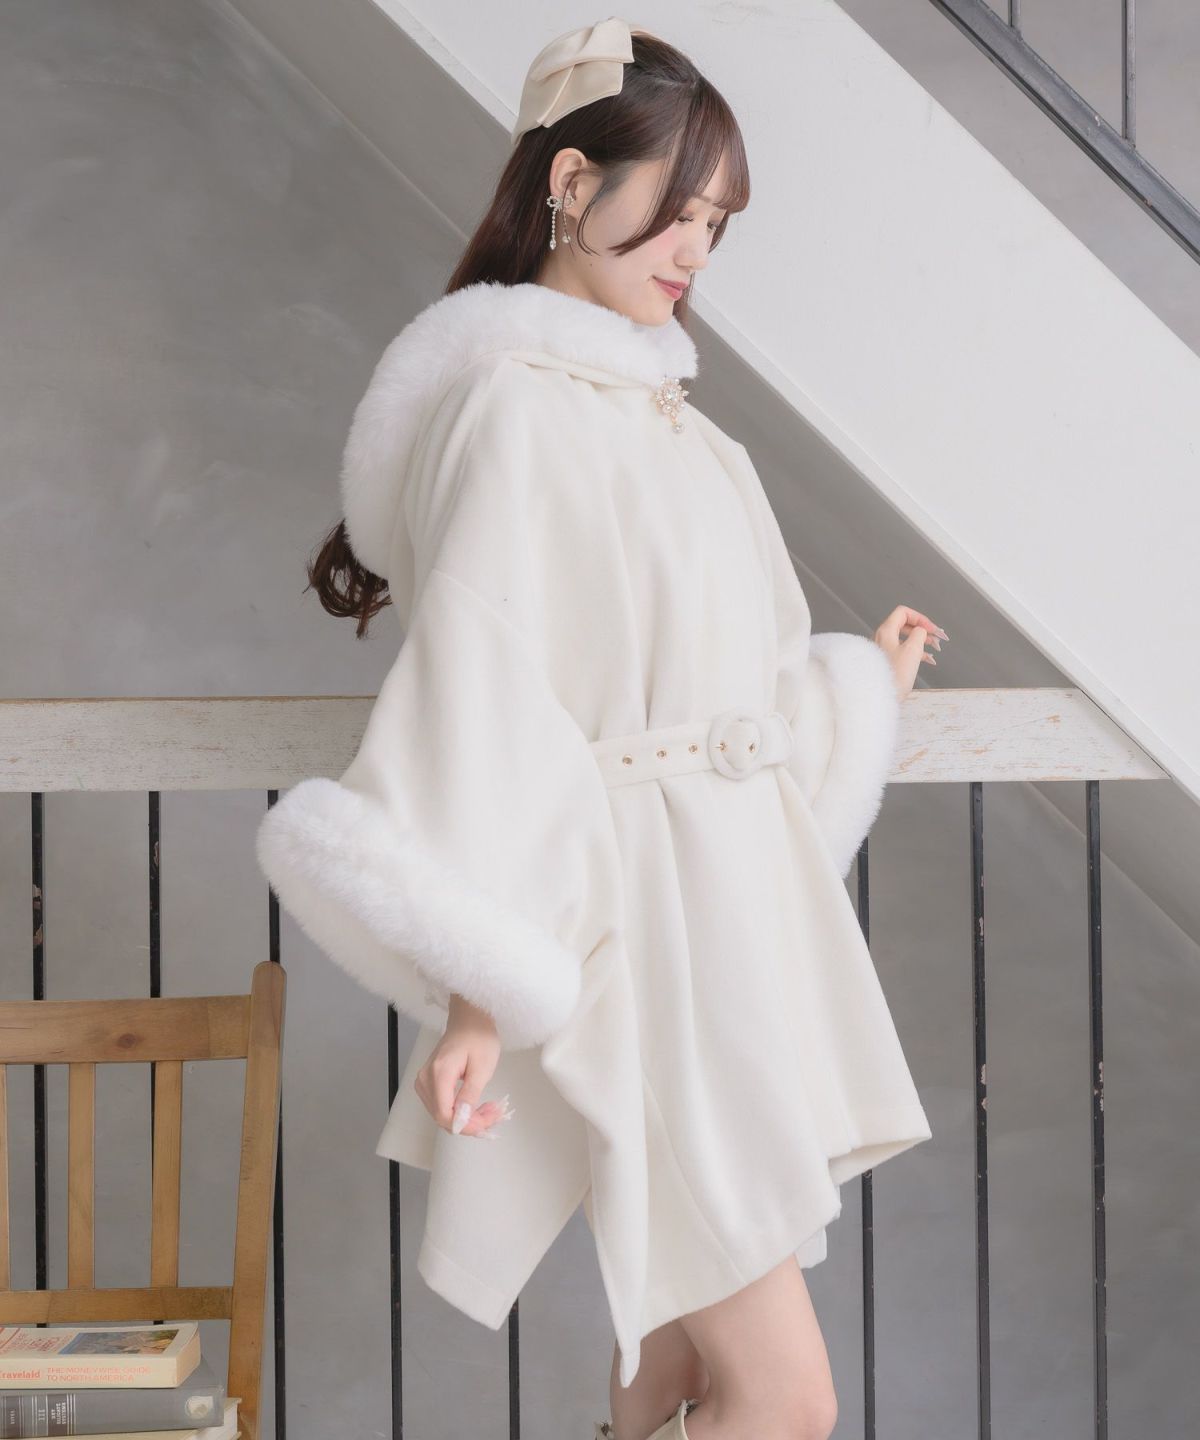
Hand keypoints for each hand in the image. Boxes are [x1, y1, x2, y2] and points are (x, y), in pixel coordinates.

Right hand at [414, 993, 511, 1138]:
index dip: (466, 1126)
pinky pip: (441, 1105)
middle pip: (442, 1116)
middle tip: (493, 1114)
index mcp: (439, 1074)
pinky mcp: (428, 1082)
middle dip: (470, 1122)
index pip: (445, 1114)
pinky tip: (475, 1105)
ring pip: (442, 1114)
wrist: (469, 1019)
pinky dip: (459, 1110)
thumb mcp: (482, 1067)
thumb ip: (470, 1095)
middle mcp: (426, 1079)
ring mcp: (424, 1081)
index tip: (487, 1125)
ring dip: (466, 1117)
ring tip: (488, 1108)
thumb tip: (461, 1121)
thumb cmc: (479, 1037)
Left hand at [872, 606, 948, 700]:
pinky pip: (903, 651)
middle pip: (906, 625)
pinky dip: (917, 652)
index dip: (921, 618)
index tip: (932, 630)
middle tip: (938, 639)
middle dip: (924, 630)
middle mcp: (882, 638)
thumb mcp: (912, 650)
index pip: (904, 613)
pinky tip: (929, 659)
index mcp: (886, 631)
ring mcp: (883, 650)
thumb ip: (919, 635)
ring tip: (936, 649)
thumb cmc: (894, 676)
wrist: (879, 697)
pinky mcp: (887, 662)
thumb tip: (920, 631)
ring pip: (906, 638)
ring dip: (922, 641)